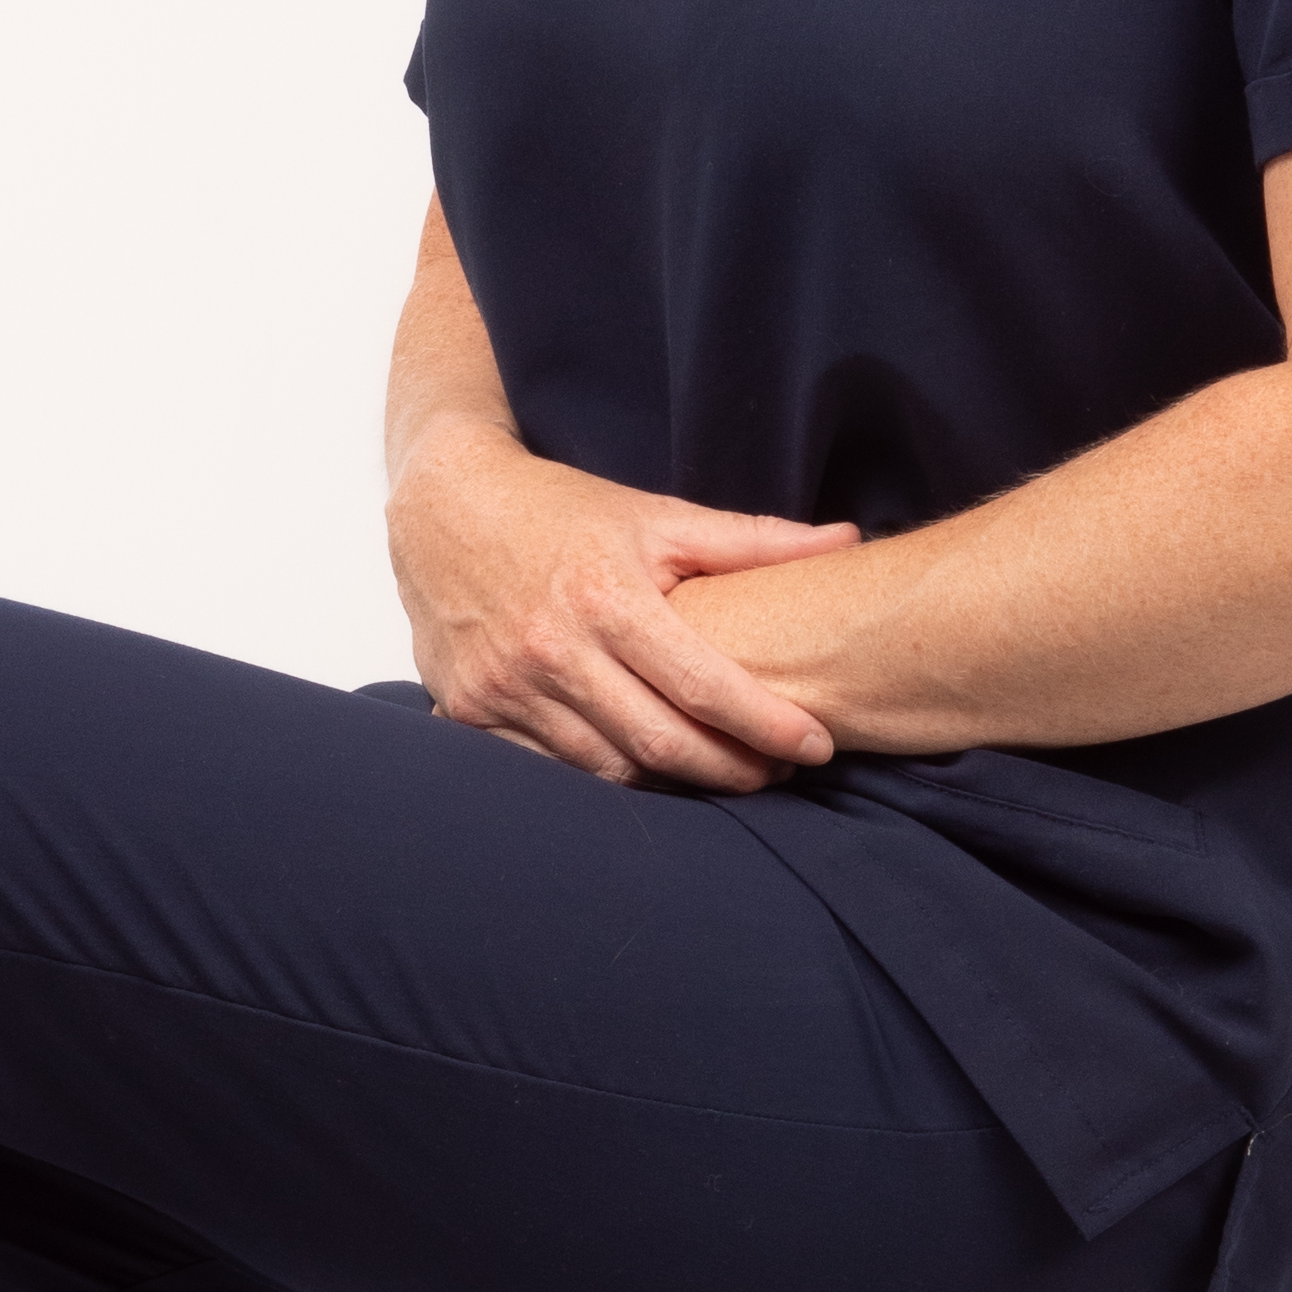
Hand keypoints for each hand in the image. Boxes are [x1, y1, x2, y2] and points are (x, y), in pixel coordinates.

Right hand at [389, 413, 855, 786]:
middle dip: (731, 770)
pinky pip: (551, 770)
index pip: (704, 685)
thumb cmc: (561, 510)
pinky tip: (640, 766)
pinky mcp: (471, 713)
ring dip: (671, 782)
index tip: (815, 748)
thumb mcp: (655, 515)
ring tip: (717, 771)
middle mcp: (552, 649)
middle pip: (661, 743)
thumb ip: (752, 540)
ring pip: (608, 769)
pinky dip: (602, 776)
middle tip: (774, 773)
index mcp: (606, 597)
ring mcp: (506, 688)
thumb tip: (849, 541)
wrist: (442, 508)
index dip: (767, 726)